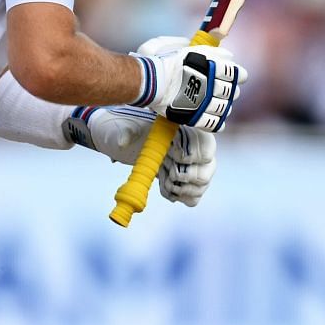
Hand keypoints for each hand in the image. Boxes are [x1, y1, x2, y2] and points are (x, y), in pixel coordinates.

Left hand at [65, 107, 217, 205]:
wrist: (116, 137)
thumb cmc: (122, 127)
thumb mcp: (122, 127)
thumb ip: (125, 132)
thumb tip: (123, 141)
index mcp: (183, 129)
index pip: (207, 144)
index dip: (194, 154)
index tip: (173, 156)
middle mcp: (190, 147)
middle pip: (208, 167)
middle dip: (188, 176)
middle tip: (167, 176)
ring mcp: (188, 164)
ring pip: (202, 183)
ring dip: (184, 190)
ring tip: (165, 184)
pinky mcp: (180, 179)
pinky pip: (193, 195)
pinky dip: (181, 197)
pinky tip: (165, 191)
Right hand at [131, 36, 246, 131]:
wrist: (154, 80)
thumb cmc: (172, 64)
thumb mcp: (194, 51)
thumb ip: (215, 52)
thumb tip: (230, 56)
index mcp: (214, 70)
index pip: (236, 74)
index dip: (238, 76)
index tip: (237, 77)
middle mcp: (212, 86)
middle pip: (231, 92)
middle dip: (230, 92)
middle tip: (222, 91)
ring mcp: (204, 103)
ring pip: (224, 108)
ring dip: (224, 107)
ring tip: (217, 104)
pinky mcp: (195, 116)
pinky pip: (212, 124)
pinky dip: (217, 123)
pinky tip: (216, 120)